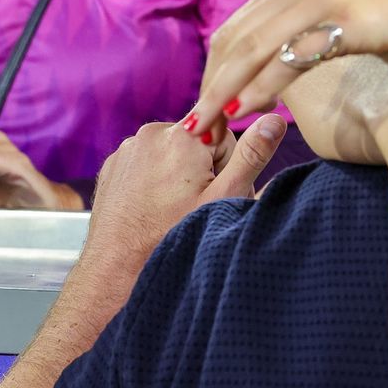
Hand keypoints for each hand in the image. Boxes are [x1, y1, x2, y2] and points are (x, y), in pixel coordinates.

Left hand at [84, 114, 285, 267]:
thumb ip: (252, 155)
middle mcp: (151, 133)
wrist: (116, 268)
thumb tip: (275, 119)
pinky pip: (145, 161)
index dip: (226, 167)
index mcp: (183, 136)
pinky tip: (152, 207)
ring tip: (171, 209)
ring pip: (171, 152)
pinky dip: (152, 179)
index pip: (225, 136)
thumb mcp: (223, 198)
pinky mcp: (113, 164)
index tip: (213, 194)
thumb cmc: (171, 237)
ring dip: (177, 174)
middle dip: (202, 169)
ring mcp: (127, 148)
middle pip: (197, 142)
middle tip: (194, 206)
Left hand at [193, 0, 387, 133]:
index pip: (233, 31)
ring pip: (251, 49)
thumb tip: (282, 58)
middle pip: (231, 42)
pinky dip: (261, 85)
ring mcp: (316, 0)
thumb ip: (306, 26)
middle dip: (209, 87)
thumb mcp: (341, 9)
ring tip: (211, 127)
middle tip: (197, 129)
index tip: (205, 109)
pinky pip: (288, 56)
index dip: (213, 73)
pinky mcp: (340, 20)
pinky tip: (249, 108)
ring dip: (225, 91)